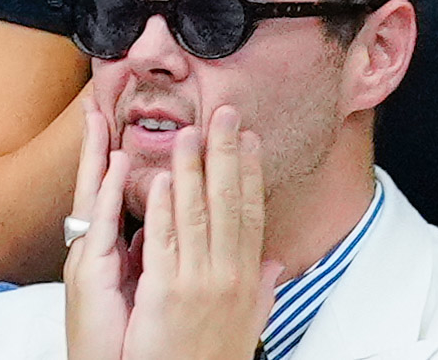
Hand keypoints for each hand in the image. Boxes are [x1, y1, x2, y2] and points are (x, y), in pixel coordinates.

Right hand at [65, 99, 139, 359]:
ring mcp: (89, 262)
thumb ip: (155, 259)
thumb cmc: (133, 343)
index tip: (117, 127)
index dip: (117, 163)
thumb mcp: (149, 292)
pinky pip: (99, 227)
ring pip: (93, 199)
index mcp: (116, 254)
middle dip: (96, 147)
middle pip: (98, 189)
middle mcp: (98, 253)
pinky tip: (113, 167)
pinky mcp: (88, 276)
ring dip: (95, 158)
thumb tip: (165, 235)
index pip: (117, 197)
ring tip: (97, 118)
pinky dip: (106, 195)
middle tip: (96, 105)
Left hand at [122, 106, 282, 359]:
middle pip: (229, 201)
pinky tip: (158, 179)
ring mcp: (197, 283)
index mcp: (246, 279)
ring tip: (188, 131)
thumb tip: (279, 264)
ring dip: (191, 168)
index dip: (251, 172)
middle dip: (226, 153)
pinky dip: (161, 207)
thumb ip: (263, 289)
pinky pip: (163, 242)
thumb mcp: (248, 324)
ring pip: (195, 212)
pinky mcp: (164, 295)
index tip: (250, 139)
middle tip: (224, 113)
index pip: (252, 213)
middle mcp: (227, 275)